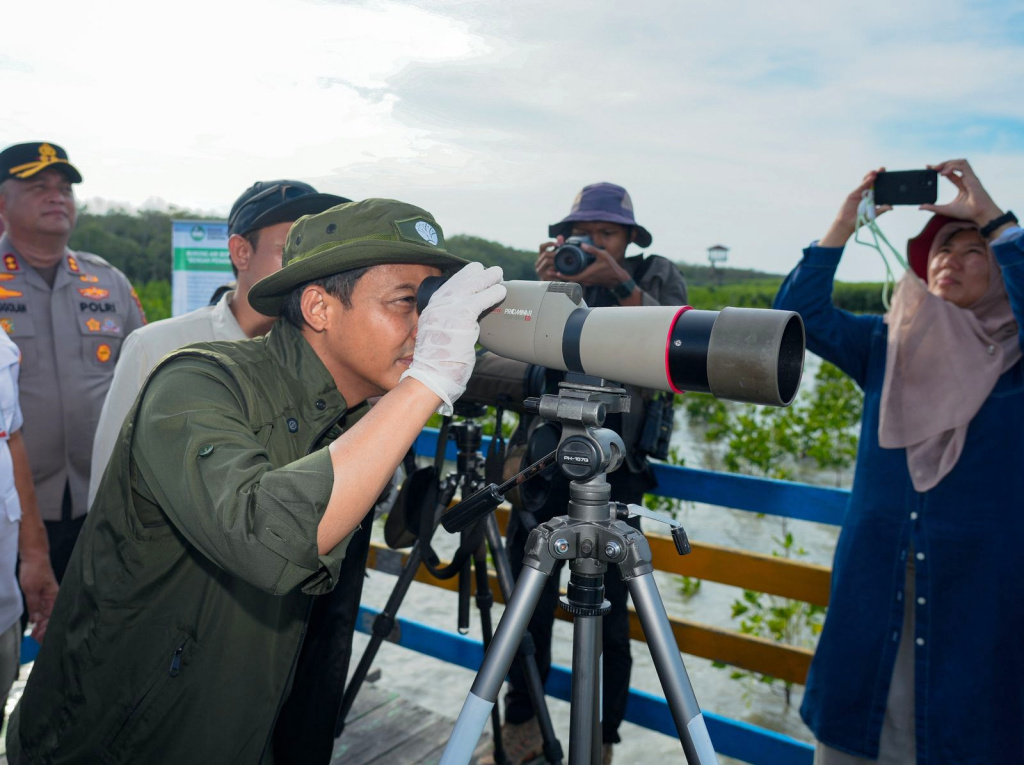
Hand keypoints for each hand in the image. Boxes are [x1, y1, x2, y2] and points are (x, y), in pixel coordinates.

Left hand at [19, 554, 57, 642]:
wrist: (34, 557)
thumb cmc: (36, 570)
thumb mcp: (31, 589)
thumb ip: (34, 605)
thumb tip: (36, 619)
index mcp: (54, 597)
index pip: (53, 618)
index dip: (48, 629)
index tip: (42, 638)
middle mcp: (52, 599)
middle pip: (51, 619)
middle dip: (45, 631)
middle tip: (37, 641)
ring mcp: (47, 598)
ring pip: (46, 616)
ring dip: (41, 627)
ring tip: (35, 636)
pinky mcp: (41, 596)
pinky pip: (41, 610)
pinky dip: (38, 619)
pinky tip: (35, 625)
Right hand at [400, 262, 505, 414]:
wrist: (432, 375)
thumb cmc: (437, 362)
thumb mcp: (438, 335)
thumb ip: (449, 322)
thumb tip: (467, 319)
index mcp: (432, 307)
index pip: (450, 284)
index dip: (465, 278)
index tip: (476, 276)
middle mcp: (439, 304)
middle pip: (461, 279)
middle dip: (478, 274)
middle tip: (492, 272)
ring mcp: (450, 308)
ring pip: (473, 284)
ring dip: (489, 278)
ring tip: (499, 275)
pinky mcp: (463, 315)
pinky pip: (483, 299)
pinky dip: (494, 293)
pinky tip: (501, 291)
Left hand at [534, 236, 629, 288]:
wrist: (619, 279)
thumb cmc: (612, 267)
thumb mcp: (603, 255)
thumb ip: (593, 250)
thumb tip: (582, 245)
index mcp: (587, 274)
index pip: (572, 277)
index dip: (562, 275)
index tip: (554, 271)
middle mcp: (586, 279)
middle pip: (569, 279)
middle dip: (559, 275)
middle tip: (549, 270)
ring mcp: (587, 281)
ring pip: (572, 280)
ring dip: (564, 276)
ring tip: (554, 270)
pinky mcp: (589, 281)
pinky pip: (577, 280)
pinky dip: (570, 276)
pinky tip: (566, 272)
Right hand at [535, 237, 562, 281]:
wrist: (559, 285)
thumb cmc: (559, 269)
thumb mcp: (559, 257)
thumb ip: (559, 247)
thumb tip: (560, 236)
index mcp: (542, 257)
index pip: (541, 246)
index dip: (548, 243)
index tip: (557, 244)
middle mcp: (538, 263)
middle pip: (545, 254)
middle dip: (555, 253)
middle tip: (564, 254)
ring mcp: (540, 271)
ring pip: (547, 261)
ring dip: (556, 261)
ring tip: (564, 262)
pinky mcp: (543, 278)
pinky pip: (549, 271)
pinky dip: (556, 269)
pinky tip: (562, 270)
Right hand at [819, 168, 892, 247]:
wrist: (848, 222)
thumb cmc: (861, 220)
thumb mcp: (873, 215)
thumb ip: (881, 209)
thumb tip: (891, 207)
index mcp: (875, 198)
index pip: (881, 187)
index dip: (885, 181)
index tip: (891, 176)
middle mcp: (869, 194)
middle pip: (875, 182)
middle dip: (879, 175)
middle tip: (883, 169)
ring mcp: (862, 193)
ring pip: (867, 182)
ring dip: (872, 176)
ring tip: (876, 172)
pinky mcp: (855, 193)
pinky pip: (862, 186)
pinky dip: (866, 181)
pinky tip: (871, 178)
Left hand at [920, 159, 1002, 227]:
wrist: (980, 214)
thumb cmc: (967, 212)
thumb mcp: (945, 209)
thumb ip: (933, 208)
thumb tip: (920, 207)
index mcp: (961, 184)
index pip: (950, 172)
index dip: (940, 168)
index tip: (929, 167)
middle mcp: (966, 179)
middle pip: (955, 164)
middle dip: (943, 163)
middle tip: (931, 167)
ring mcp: (970, 177)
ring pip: (960, 162)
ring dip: (948, 163)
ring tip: (937, 169)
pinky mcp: (972, 178)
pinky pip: (963, 166)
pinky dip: (952, 167)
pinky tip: (943, 173)